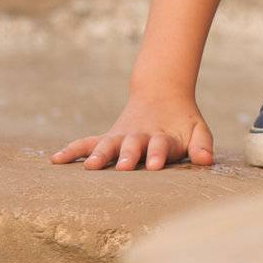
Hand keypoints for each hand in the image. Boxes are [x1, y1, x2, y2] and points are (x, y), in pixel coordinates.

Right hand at [50, 91, 214, 170]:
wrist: (162, 96)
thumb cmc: (182, 124)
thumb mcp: (197, 130)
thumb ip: (202, 145)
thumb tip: (207, 161)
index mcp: (162, 137)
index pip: (161, 145)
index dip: (158, 153)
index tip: (155, 164)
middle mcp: (139, 136)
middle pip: (133, 145)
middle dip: (128, 155)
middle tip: (125, 166)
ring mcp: (121, 137)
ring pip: (108, 144)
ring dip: (99, 154)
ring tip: (91, 167)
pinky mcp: (107, 139)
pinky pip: (86, 143)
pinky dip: (72, 150)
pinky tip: (55, 160)